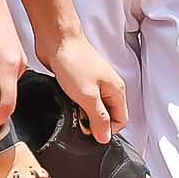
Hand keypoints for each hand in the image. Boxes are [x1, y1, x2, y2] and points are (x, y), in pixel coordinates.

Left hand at [40, 24, 128, 141]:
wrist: (57, 39)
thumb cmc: (74, 60)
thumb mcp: (88, 96)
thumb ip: (99, 118)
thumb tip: (105, 137)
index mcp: (116, 90)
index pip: (121, 120)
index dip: (107, 131)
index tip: (91, 133)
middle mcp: (107, 87)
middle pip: (107, 115)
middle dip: (93, 123)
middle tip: (78, 121)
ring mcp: (93, 83)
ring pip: (92, 108)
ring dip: (82, 113)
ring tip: (71, 109)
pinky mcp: (78, 81)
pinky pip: (80, 100)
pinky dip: (73, 104)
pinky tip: (65, 101)